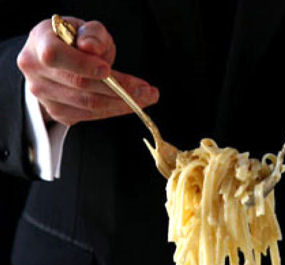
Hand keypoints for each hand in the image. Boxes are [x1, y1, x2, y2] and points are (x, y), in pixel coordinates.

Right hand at [17, 17, 158, 125]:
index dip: (83, 65)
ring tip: (147, 97)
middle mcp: (37, 74)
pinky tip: (131, 104)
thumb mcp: (84, 29)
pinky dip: (115, 110)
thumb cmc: (73, 42)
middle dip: (120, 89)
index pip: (56, 57)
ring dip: (123, 104)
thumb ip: (92, 35)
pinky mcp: (60, 114)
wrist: (58, 60)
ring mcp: (46, 98)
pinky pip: (92, 116)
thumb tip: (91, 48)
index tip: (109, 69)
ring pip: (90, 105)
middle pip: (81, 86)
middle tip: (147, 91)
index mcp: (38, 45)